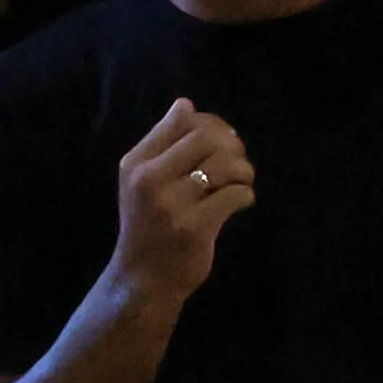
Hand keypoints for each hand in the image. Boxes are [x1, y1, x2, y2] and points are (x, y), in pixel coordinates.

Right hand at [110, 98, 256, 300]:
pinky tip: (239, 202)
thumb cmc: (149, 225)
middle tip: (237, 164)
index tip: (223, 141)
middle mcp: (149, 178)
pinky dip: (246, 195)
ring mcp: (172, 203)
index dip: (213, 124)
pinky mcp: (195, 227)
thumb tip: (186, 104)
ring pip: (226, 164)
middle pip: (208, 136)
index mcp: (136, 162)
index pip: (181, 120)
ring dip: (244, 171)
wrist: (143, 278)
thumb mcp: (142, 182)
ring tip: (241, 183)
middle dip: (233, 146)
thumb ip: (163, 145)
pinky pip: (236, 195)